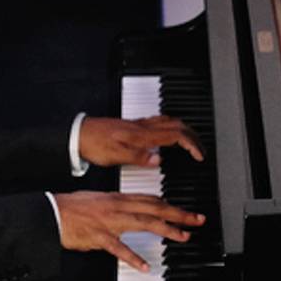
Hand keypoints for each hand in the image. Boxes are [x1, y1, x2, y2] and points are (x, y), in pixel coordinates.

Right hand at [54, 192, 203, 271]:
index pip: (151, 199)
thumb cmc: (73, 207)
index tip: (184, 211)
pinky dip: (134, 258)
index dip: (170, 205)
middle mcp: (118, 207)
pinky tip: (146, 266)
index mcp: (118, 198)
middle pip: (155, 209)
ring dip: (166, 230)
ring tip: (182, 237)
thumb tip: (133, 206)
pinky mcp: (100, 237)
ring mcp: (110, 222)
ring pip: (144, 223)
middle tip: (197, 220)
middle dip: (178, 214)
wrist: (53, 213)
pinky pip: (120, 249)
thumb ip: (118, 204)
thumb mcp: (100, 199)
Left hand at [78, 115, 204, 168]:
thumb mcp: (116, 156)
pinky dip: (171, 126)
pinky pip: (160, 121)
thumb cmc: (95, 145)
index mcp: (142, 135)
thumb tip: (158, 160)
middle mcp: (143, 127)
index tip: (199, 155)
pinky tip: (168, 134)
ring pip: (170, 120)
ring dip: (184, 129)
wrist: (79, 134)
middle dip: (194, 136)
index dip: (191, 145)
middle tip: (200, 149)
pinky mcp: (134, 124)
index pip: (176, 135)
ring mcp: (139, 124)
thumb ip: (139, 158)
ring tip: (191, 141)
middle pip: (178, 125)